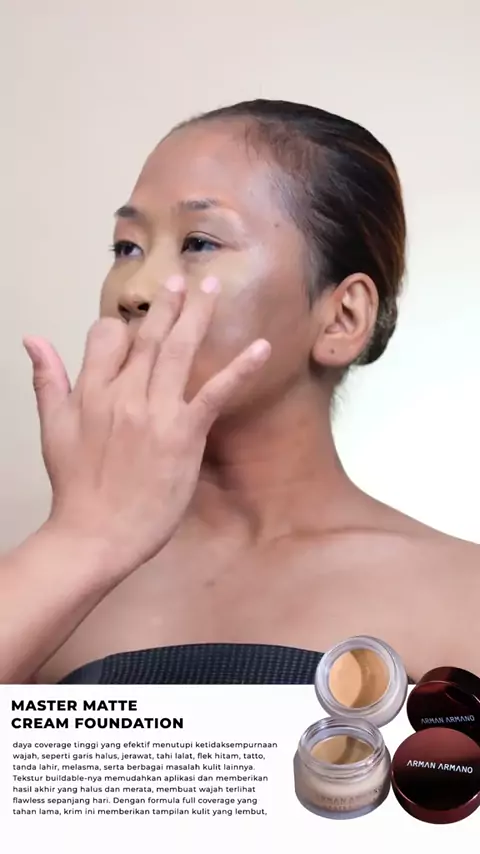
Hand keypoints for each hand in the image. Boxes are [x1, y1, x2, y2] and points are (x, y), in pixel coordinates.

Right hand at [23, 275, 270, 577]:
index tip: (135, 323)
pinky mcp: (184, 433)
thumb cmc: (76, 487)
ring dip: (197, 314)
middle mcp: (124, 393)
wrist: (94, 534)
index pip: (107, 336)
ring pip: (179, 350)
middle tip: (184, 277)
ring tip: (210, 286)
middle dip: (168, 302)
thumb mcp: (51, 429)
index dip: (122, 326)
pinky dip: (239, 368)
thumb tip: (33, 339)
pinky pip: (215, 392)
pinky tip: (261, 347)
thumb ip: (46, 380)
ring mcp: (155, 411)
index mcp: (91, 391)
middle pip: (148, 335)